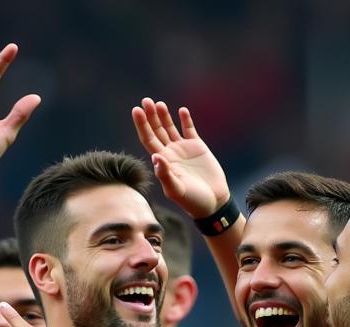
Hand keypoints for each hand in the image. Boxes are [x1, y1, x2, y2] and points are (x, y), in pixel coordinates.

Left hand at [132, 98, 229, 217]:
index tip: (136, 111)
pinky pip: (189, 130)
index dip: (142, 125)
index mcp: (162, 162)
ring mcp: (183, 149)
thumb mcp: (177, 190)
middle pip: (156, 131)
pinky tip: (182, 111)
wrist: (212, 202)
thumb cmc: (193, 201)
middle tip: (145, 101)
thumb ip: (165, 175)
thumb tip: (155, 157)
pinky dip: (186, 120)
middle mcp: (170, 153)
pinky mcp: (197, 147)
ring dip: (164, 115)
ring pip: (169, 128)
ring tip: (158, 104)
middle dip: (150, 116)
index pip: (148, 140)